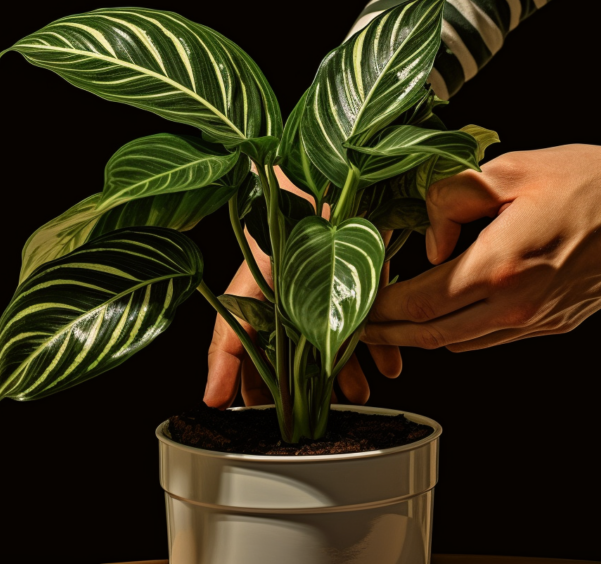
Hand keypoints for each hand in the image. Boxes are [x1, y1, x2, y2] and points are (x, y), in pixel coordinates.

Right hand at [203, 168, 401, 408]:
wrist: (328, 177)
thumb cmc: (282, 224)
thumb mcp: (249, 292)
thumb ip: (227, 347)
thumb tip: (209, 399)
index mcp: (255, 305)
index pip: (244, 359)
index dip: (251, 394)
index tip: (262, 424)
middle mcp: (287, 299)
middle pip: (296, 357)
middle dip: (309, 391)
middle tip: (320, 416)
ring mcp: (323, 289)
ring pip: (335, 343)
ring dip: (349, 374)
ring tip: (363, 394)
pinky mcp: (356, 278)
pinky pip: (368, 320)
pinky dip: (380, 347)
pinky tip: (390, 366)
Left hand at [361, 140, 600, 351]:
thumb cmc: (585, 179)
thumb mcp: (507, 169)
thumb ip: (450, 201)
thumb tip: (427, 241)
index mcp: (499, 267)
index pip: (418, 303)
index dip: (378, 309)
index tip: (354, 302)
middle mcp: (516, 306)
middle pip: (432, 336)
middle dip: (388, 333)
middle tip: (358, 324)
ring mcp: (537, 321)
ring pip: (461, 343)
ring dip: (424, 334)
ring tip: (396, 315)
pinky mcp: (554, 325)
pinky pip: (493, 338)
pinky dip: (462, 330)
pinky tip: (452, 307)